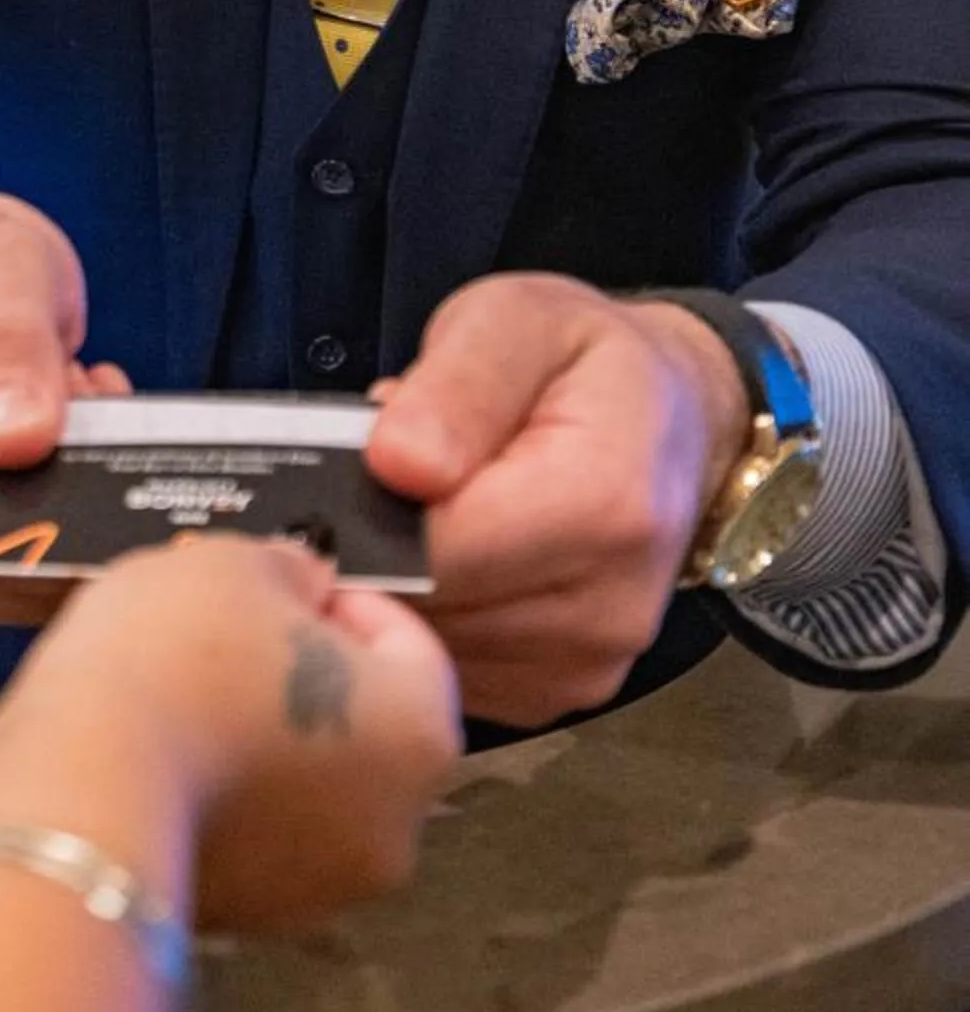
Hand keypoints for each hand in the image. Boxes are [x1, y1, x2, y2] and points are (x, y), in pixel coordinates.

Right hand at [0, 175, 127, 623]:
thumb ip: (7, 337)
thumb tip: (19, 440)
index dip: (58, 499)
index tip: (102, 422)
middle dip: (72, 495)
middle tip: (88, 394)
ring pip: (11, 582)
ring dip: (68, 510)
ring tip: (65, 410)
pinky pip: (7, 585)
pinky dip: (53, 529)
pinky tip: (55, 455)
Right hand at [0, 538, 459, 932]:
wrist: (79, 791)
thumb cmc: (176, 661)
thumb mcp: (236, 563)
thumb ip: (291, 570)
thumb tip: (302, 585)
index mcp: (421, 736)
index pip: (411, 648)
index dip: (347, 601)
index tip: (287, 582)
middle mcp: (395, 831)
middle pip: (364, 729)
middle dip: (306, 678)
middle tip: (229, 631)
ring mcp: (320, 893)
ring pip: (306, 790)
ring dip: (263, 741)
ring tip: (183, 691)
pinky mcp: (246, 924)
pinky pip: (250, 839)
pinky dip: (223, 797)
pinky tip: (163, 752)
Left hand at [367, 273, 748, 726]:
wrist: (669, 420)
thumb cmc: (584, 361)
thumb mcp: (518, 320)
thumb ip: (459, 384)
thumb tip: (397, 463)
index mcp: (602, 505)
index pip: (437, 550)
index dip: (364, 514)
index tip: (341, 471)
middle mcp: (608, 607)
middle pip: (429, 609)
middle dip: (374, 547)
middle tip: (376, 478)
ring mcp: (587, 664)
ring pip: (429, 649)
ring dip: (398, 587)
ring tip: (420, 510)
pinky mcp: (559, 692)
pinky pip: (452, 672)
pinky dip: (431, 620)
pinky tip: (445, 557)